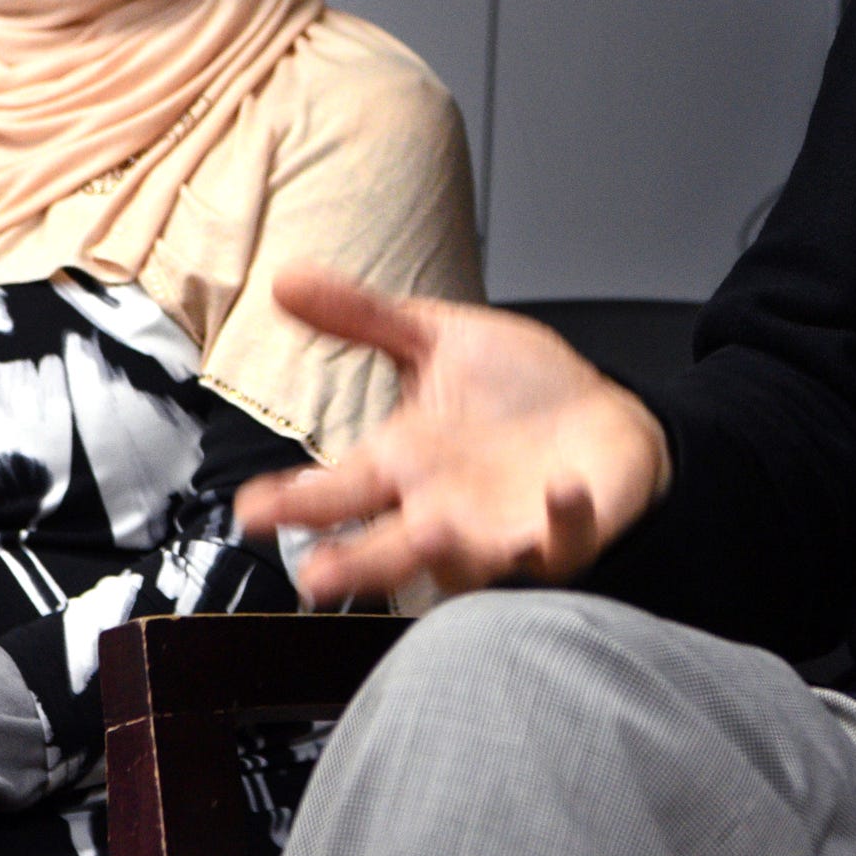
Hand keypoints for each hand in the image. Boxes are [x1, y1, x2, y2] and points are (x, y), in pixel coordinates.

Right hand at [231, 265, 669, 601]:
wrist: (603, 420)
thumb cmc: (516, 393)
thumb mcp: (436, 339)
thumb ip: (362, 318)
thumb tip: (285, 280)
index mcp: (405, 465)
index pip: (338, 490)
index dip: (294, 501)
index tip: (251, 508)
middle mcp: (444, 510)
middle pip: (388, 547)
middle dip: (354, 562)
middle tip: (316, 575)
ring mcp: (504, 529)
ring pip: (468, 562)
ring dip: (453, 554)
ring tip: (433, 535)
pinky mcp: (567, 530)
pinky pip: (563, 537)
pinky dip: (562, 521)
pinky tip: (561, 492)